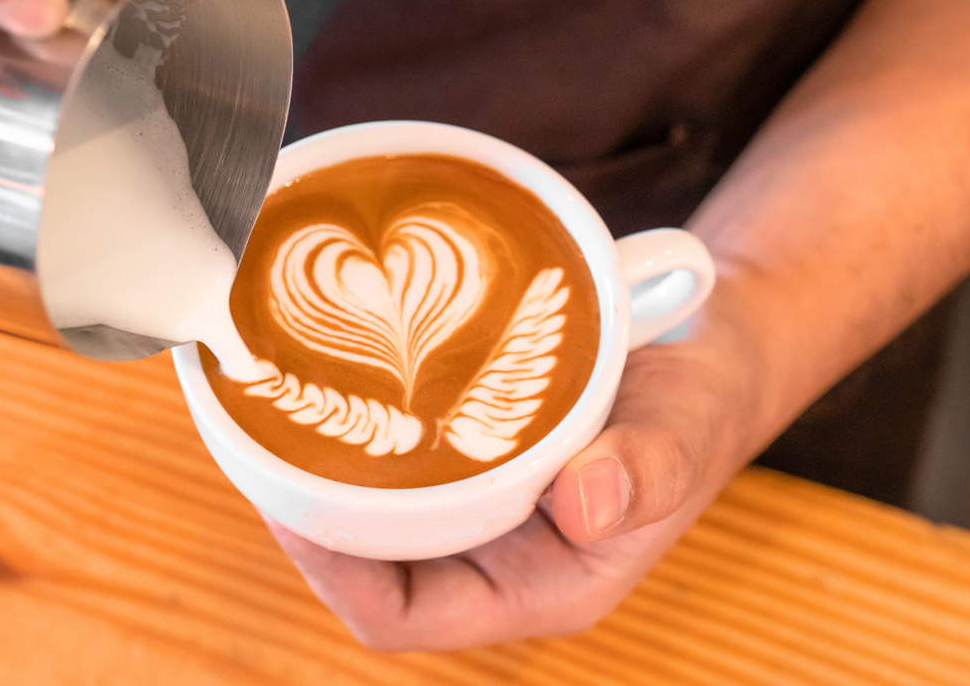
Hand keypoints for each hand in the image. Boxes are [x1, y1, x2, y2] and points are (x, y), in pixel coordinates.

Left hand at [268, 298, 763, 649]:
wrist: (708, 352)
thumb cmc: (700, 406)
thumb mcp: (685, 432)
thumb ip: (646, 469)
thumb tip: (584, 505)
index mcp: (542, 587)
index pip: (407, 616)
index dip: (335, 578)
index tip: (290, 510)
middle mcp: (499, 559)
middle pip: (371, 567)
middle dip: (309, 522)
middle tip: (262, 442)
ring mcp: (481, 509)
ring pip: (374, 515)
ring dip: (326, 476)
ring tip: (277, 412)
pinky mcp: (475, 459)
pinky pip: (398, 463)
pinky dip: (361, 435)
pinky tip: (332, 382)